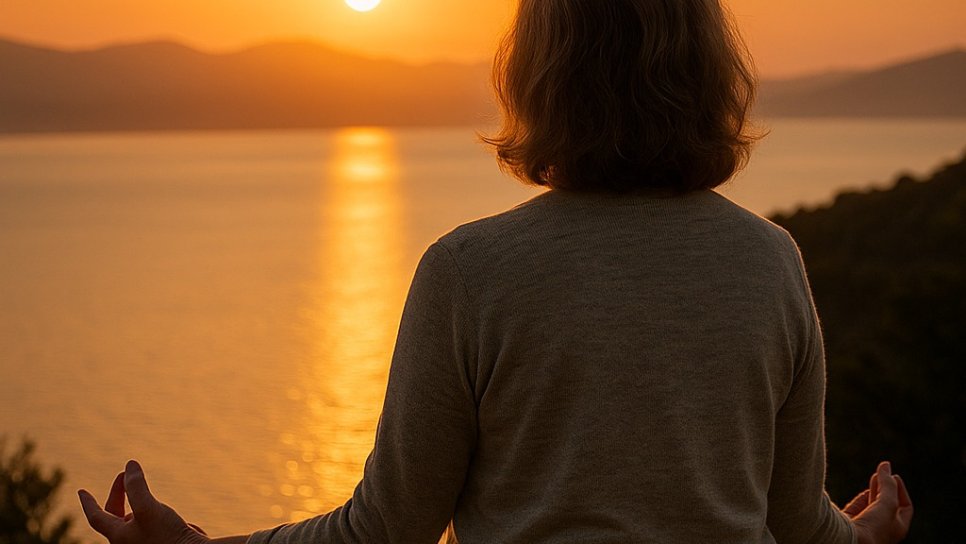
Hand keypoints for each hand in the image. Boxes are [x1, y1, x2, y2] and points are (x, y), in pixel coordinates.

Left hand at [78, 460, 209, 543]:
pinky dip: (160, 516)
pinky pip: (155, 527)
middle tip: (125, 478)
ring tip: (152, 499)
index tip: (81, 491)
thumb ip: (136, 486)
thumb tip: (130, 465)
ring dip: (142, 505)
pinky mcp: (160, 543)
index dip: (88, 502)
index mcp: (118, 537)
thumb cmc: (167, 535)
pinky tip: (178, 520)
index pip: (96, 516)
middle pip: (116, 517)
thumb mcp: (148, 506)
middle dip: (119, 496)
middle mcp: (128, 543)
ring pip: (137, 520)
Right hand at [842, 462, 913, 543]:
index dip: (901, 490)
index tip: (894, 476)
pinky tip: (863, 493)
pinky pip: (858, 509)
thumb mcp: (888, 503)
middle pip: (888, 504)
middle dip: (886, 488)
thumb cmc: (874, 527)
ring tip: (875, 477)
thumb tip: (886, 465)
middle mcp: (883, 529)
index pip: (905, 506)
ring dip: (874, 491)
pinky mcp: (850, 523)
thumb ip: (888, 484)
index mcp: (898, 528)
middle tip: (883, 473)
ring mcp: (866, 526)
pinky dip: (862, 499)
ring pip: (873, 506)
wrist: (849, 540)